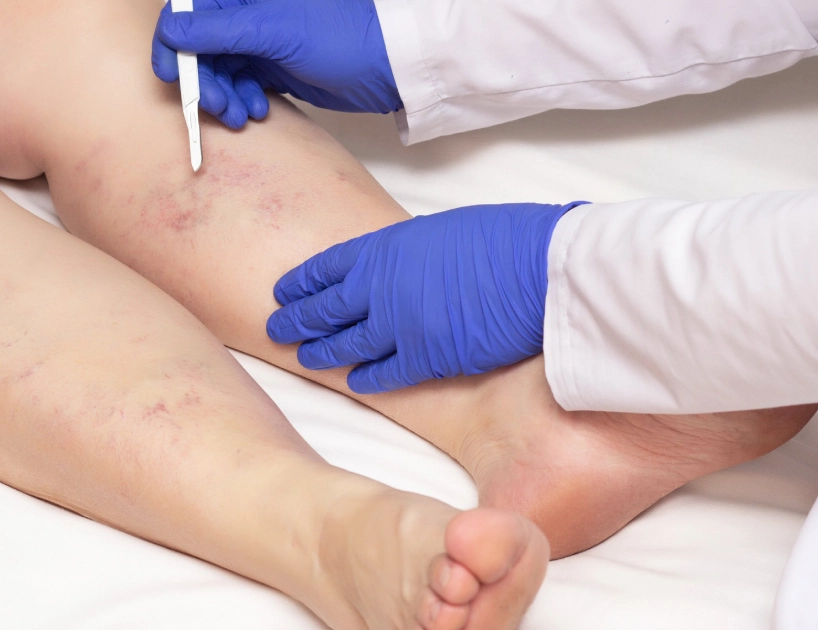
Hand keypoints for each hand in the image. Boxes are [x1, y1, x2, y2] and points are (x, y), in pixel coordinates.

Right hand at [151, 0, 401, 128]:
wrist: (387, 64)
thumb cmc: (342, 35)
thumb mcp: (274, 31)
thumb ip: (218, 31)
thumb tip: (171, 33)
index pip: (187, 13)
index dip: (174, 47)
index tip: (174, 78)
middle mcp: (247, 11)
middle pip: (199, 46)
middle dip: (202, 79)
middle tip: (218, 107)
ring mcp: (260, 39)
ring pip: (219, 69)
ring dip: (223, 95)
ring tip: (242, 115)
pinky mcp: (274, 65)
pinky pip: (242, 83)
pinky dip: (243, 99)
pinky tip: (258, 110)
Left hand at [267, 202, 585, 393]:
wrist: (540, 268)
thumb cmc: (507, 239)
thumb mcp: (446, 230)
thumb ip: (414, 252)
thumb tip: (408, 265)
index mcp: (385, 247)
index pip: (327, 267)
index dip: (303, 281)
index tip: (285, 289)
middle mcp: (381, 287)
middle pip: (326, 307)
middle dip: (298, 318)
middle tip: (277, 326)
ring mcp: (399, 326)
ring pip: (346, 344)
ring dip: (323, 351)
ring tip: (304, 355)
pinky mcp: (426, 358)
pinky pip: (385, 373)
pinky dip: (367, 377)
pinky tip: (356, 381)